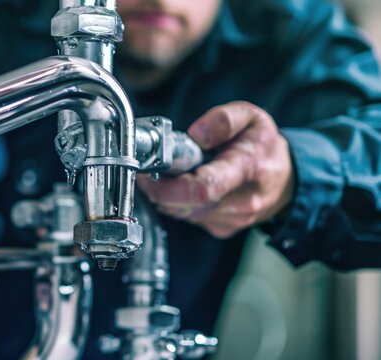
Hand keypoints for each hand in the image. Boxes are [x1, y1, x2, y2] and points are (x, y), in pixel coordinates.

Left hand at [137, 101, 294, 237]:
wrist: (287, 180)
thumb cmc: (263, 146)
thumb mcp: (251, 117)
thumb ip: (223, 120)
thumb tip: (197, 135)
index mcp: (247, 168)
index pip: (204, 188)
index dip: (168, 186)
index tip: (151, 173)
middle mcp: (241, 200)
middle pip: (185, 205)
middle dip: (160, 189)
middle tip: (153, 171)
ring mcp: (232, 219)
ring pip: (182, 213)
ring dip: (167, 196)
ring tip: (171, 174)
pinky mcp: (222, 228)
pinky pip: (187, 218)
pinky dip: (177, 204)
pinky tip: (184, 187)